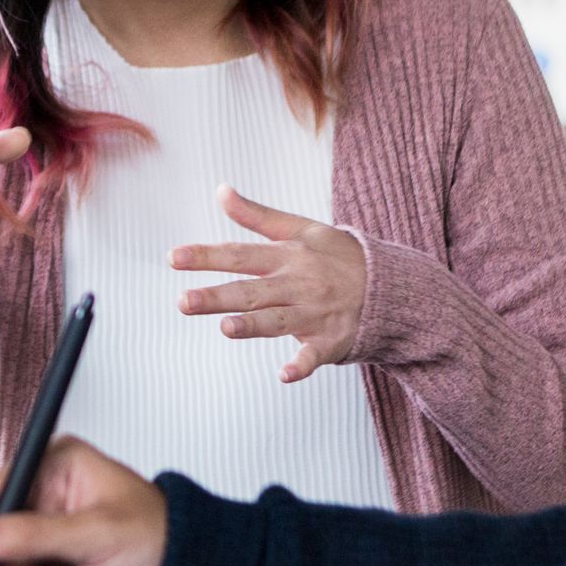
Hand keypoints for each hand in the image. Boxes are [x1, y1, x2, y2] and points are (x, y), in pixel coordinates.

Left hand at [171, 183, 366, 383]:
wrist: (392, 287)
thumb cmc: (339, 256)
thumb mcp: (302, 228)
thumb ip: (257, 215)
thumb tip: (220, 191)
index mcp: (289, 256)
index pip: (240, 255)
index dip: (206, 256)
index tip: (173, 258)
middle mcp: (299, 285)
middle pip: (252, 291)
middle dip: (217, 296)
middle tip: (182, 301)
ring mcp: (315, 314)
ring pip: (279, 321)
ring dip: (254, 325)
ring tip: (225, 327)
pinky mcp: (331, 341)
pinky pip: (314, 356)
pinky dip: (302, 365)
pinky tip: (284, 374)